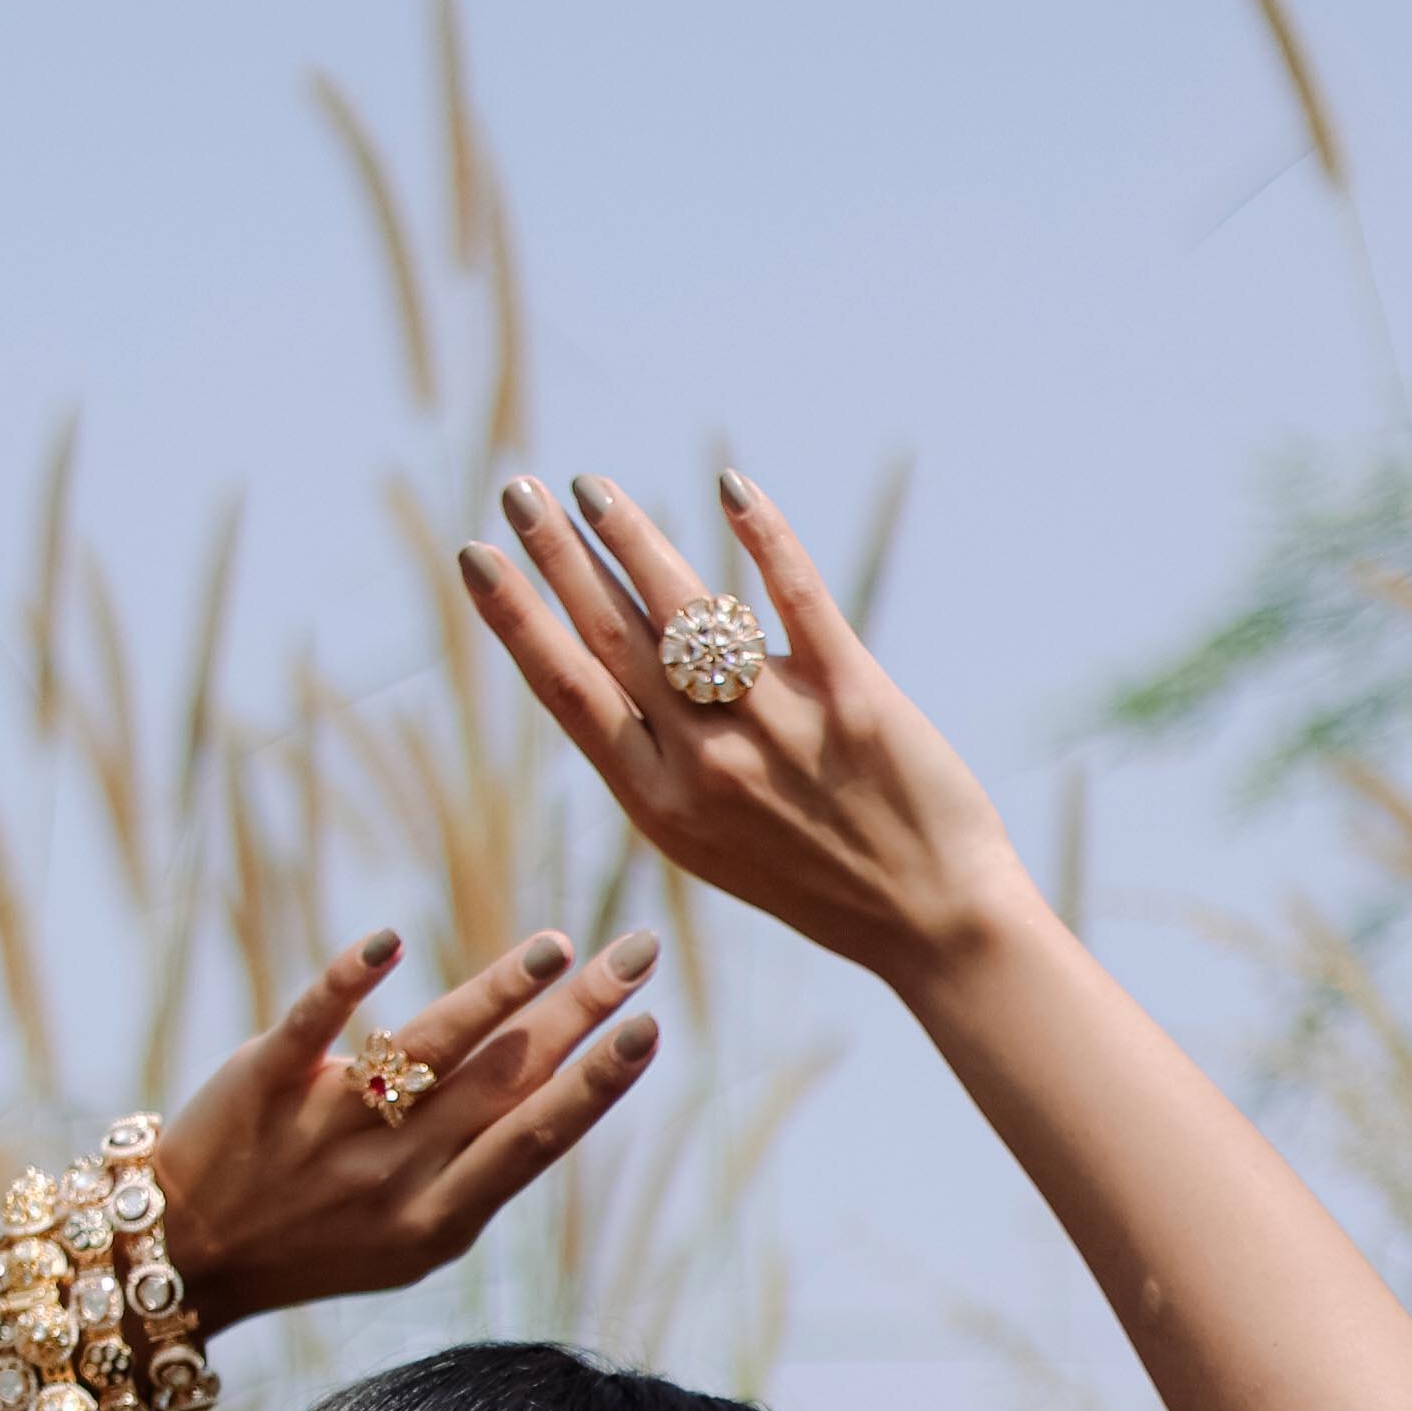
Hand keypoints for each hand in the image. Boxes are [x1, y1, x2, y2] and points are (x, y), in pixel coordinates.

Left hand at [150, 917, 660, 1325]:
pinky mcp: (262, 1087)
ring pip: (424, 1051)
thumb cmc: (321, 1236)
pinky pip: (311, 1028)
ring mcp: (327, 1130)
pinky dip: (348, 985)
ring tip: (556, 947)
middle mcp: (391, 1176)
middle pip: (500, 1082)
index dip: (594, 1086)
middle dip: (579, 1015)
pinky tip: (387, 940)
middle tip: (639, 952)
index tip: (648, 1030)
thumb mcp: (413, 1231)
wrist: (186, 1258)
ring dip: (497, 992)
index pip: (533, 1140)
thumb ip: (478, 1162)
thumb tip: (558, 1068)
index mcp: (439, 1219)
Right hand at [459, 470, 1028, 987]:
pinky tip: (730, 487)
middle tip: (516, 493)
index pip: (568, 691)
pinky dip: (763, 538)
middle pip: (614, 638)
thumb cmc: (821, 882)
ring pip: (687, 610)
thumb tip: (635, 658)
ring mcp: (779, 728)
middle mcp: (707, 764)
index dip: (517, 619)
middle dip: (557, 557)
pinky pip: (798, 599)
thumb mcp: (714, 845)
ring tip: (590, 487)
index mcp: (661, 806)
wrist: (933, 923)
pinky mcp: (853, 697)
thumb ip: (668, 762)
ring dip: (631, 537)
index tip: (477, 559)